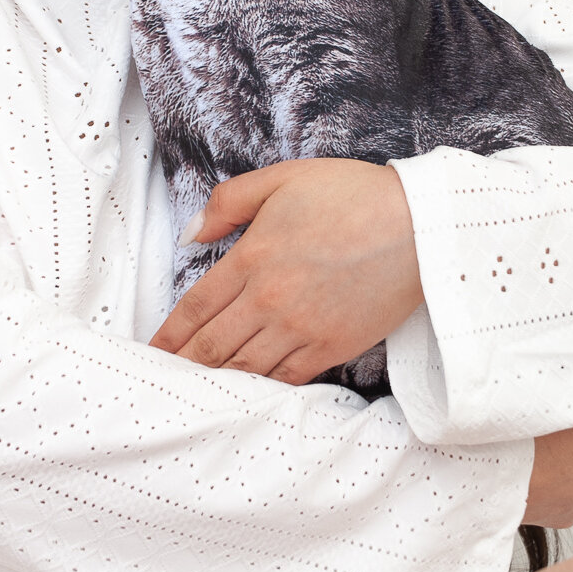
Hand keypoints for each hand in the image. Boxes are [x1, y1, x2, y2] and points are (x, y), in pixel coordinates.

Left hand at [149, 158, 421, 383]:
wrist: (419, 224)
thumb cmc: (352, 194)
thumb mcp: (282, 179)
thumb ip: (229, 202)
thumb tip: (191, 235)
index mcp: (253, 256)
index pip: (196, 306)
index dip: (169, 334)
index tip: (152, 352)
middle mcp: (271, 299)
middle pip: (212, 346)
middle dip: (183, 366)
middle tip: (163, 382)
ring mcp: (302, 328)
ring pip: (245, 367)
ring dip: (217, 381)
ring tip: (195, 392)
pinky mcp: (333, 346)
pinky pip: (286, 378)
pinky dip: (261, 387)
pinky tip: (247, 391)